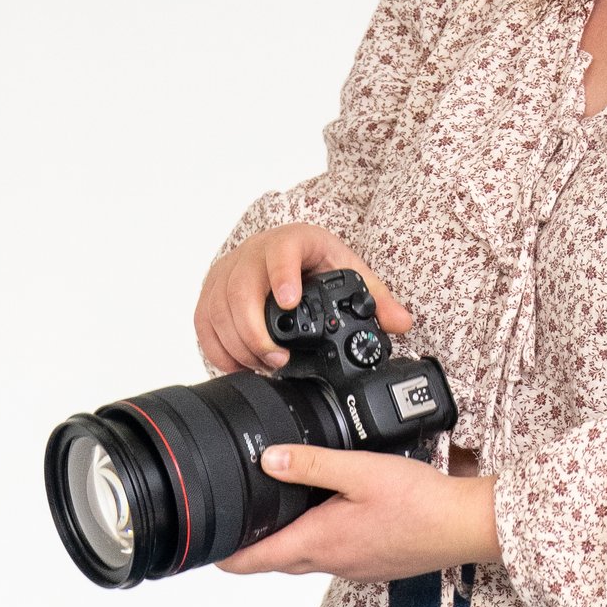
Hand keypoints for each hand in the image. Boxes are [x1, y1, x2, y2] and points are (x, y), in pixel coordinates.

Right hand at [193, 226, 414, 375]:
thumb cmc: (314, 260)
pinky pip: (204, 323)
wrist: (282, 249)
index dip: (282, 276)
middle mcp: (252, 254)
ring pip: (219, 310)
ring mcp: (227, 272)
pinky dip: (219, 350)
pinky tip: (241, 365)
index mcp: (291, 241)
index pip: (281, 251)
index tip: (289, 301)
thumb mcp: (348, 271)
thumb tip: (401, 323)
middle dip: (256, 331)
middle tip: (278, 359)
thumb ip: (377, 298)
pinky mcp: (210, 293)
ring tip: (266, 365)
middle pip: (241, 290)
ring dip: (240, 345)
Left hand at [219, 448, 500, 583]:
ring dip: (286, 544)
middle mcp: (333, 563)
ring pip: (306, 559)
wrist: (466, 527)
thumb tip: (268, 460)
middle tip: (235, 527)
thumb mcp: (360, 470)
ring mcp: (355, 568)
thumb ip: (311, 464)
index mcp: (320, 542)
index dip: (227, 556)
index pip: (256, 560)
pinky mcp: (374, 565)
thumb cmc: (421, 501)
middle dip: (252, 549)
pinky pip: (334, 557)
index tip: (207, 550)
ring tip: (276, 517)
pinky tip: (329, 519)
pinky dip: (318, 542)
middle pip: (277, 561)